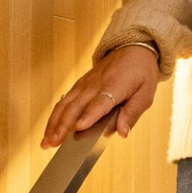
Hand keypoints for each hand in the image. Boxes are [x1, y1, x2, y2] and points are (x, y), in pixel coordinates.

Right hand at [41, 45, 160, 146]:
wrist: (132, 48)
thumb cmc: (140, 73)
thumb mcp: (146, 94)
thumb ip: (132, 113)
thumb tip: (123, 132)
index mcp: (114, 86)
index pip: (100, 103)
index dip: (89, 116)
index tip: (78, 128)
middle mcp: (95, 85)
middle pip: (76, 106)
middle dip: (62, 126)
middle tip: (52, 144)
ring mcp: (85, 84)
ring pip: (65, 104)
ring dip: (54, 123)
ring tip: (46, 142)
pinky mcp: (79, 85)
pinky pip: (64, 101)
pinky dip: (55, 116)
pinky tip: (49, 130)